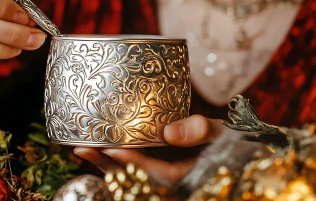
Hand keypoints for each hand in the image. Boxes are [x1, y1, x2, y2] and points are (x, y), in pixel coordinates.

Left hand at [73, 115, 225, 186]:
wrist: (236, 153)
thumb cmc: (230, 141)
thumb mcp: (221, 132)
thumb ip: (200, 130)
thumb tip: (170, 133)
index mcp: (188, 177)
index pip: (158, 175)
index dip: (134, 162)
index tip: (111, 148)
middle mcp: (170, 183)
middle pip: (135, 179)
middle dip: (107, 165)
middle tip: (82, 148)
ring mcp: (161, 179)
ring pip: (129, 177)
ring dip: (103, 164)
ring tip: (79, 148)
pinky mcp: (155, 172)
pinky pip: (131, 171)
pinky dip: (112, 161)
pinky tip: (94, 148)